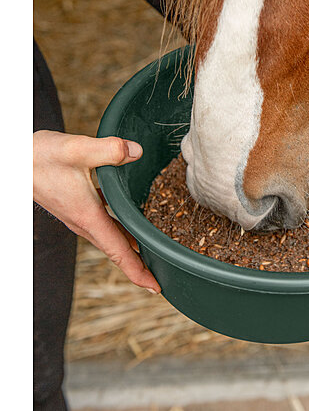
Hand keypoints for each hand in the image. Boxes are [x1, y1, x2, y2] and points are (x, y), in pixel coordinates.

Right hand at [33, 130, 160, 293]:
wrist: (15, 160)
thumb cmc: (40, 157)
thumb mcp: (77, 149)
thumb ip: (110, 150)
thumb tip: (137, 152)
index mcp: (88, 216)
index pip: (118, 251)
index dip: (138, 271)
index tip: (157, 287)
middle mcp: (83, 221)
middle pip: (117, 249)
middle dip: (140, 263)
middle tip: (164, 272)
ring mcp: (79, 215)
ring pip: (111, 235)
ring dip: (130, 244)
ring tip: (152, 247)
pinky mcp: (76, 205)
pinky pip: (104, 222)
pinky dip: (120, 225)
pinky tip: (130, 214)